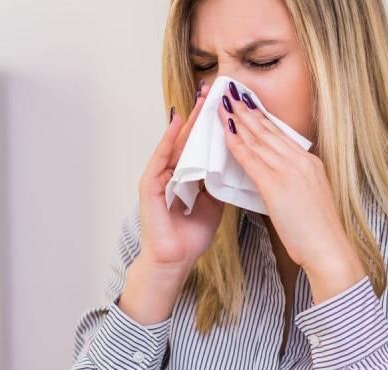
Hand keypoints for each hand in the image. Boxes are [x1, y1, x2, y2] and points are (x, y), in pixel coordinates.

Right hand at [136, 82, 224, 274]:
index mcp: (188, 176)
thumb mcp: (214, 203)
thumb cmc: (191, 235)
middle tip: (212, 90)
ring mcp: (159, 177)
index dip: (213, 124)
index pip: (201, 144)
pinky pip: (160, 158)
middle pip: (188, 138)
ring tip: (198, 99)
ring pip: (175, 143)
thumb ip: (219, 182)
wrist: (176, 261)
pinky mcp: (150, 186)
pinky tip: (177, 124)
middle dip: (200, 114)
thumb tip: (237, 163)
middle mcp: (173, 172)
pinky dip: (168, 141)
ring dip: (186, 121)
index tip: (226, 104)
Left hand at [216, 90, 364, 300]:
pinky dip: (236, 144)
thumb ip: (297, 182)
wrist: (328, 247)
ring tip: (224, 105)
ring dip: (239, 120)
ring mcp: (289, 171)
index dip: (263, 118)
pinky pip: (251, 159)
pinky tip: (225, 133)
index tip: (250, 105)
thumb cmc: (319, 231)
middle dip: (248, 111)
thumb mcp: (311, 197)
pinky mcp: (276, 185)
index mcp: (310, 163)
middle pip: (269, 130)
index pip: (281, 134)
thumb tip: (282, 178)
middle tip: (232, 94)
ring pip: (259, 139)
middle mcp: (300, 161)